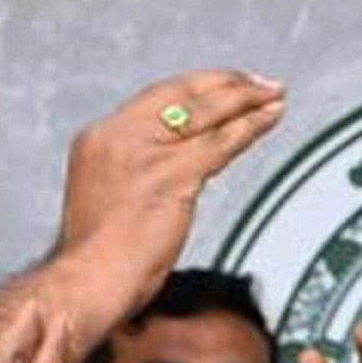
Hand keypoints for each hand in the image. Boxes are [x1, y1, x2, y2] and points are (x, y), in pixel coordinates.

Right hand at [51, 71, 288, 323]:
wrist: (87, 280)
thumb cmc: (96, 259)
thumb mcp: (106, 199)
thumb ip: (133, 174)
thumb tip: (169, 171)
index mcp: (99, 138)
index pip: (156, 98)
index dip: (195, 88)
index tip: (223, 84)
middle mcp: (119, 135)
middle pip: (182, 94)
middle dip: (227, 84)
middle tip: (261, 82)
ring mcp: (145, 153)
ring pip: (205, 113)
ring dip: (246, 100)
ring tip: (275, 95)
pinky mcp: (170, 175)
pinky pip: (220, 143)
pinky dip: (249, 127)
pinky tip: (268, 119)